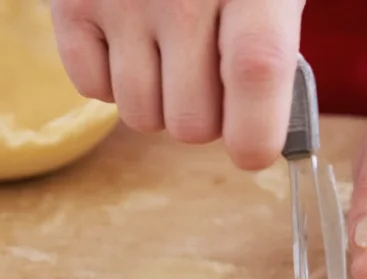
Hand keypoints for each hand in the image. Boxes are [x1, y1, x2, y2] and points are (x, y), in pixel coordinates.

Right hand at [50, 0, 304, 168]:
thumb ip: (274, 45)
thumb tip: (267, 130)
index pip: (255, 74)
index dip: (254, 134)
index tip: (251, 149)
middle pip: (192, 123)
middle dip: (206, 117)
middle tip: (209, 76)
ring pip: (142, 117)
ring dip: (160, 102)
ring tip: (170, 53)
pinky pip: (91, 90)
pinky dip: (113, 80)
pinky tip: (131, 41)